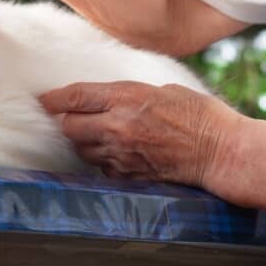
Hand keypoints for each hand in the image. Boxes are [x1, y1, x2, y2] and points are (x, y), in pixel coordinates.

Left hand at [39, 81, 240, 185]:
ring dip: (83, 141)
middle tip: (69, 116)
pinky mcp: (130, 175)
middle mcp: (118, 127)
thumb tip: (110, 98)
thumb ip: (131, 94)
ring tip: (94, 133)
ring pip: (83, 149)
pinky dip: (103, 160)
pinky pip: (103, 168)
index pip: (76, 97)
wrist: (219, 151)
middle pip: (70, 127)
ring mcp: (122, 155)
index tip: (45, 99)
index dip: (55, 98)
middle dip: (66, 121)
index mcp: (127, 98)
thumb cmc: (199, 115)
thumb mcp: (164, 89)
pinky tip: (116, 152)